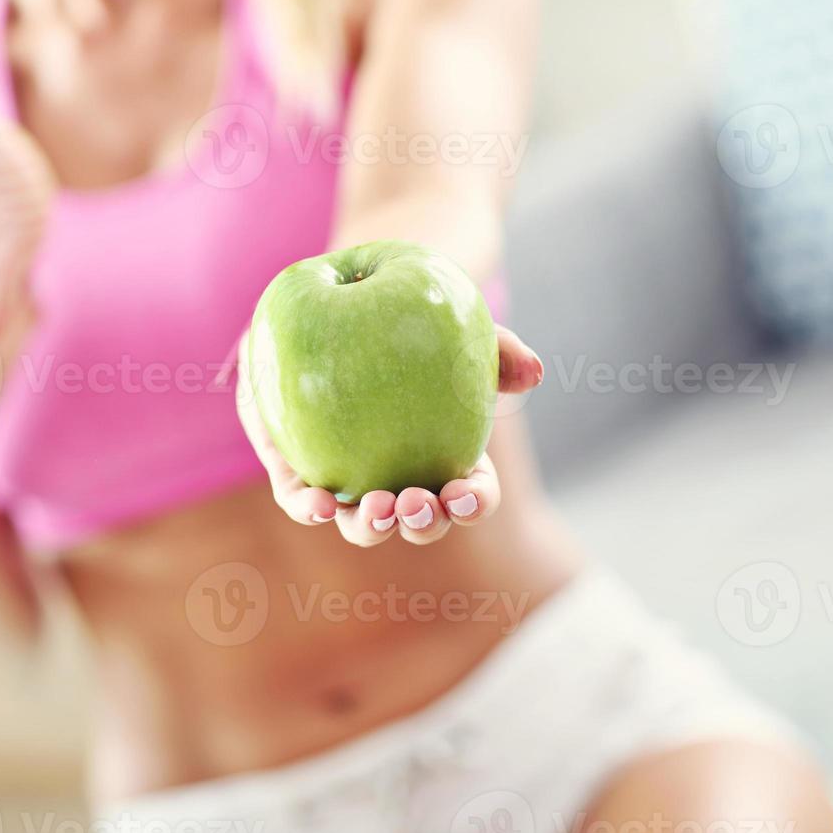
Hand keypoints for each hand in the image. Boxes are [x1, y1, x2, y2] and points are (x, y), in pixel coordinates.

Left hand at [234, 325, 543, 545]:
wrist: (324, 305)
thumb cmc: (403, 319)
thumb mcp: (450, 322)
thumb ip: (496, 345)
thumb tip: (534, 373)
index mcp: (444, 455)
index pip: (469, 495)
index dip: (473, 503)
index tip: (464, 493)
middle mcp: (399, 478)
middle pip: (419, 523)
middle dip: (425, 524)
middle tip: (418, 503)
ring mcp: (348, 480)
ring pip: (362, 525)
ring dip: (374, 527)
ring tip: (377, 508)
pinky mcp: (299, 470)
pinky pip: (303, 501)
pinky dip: (312, 509)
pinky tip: (320, 504)